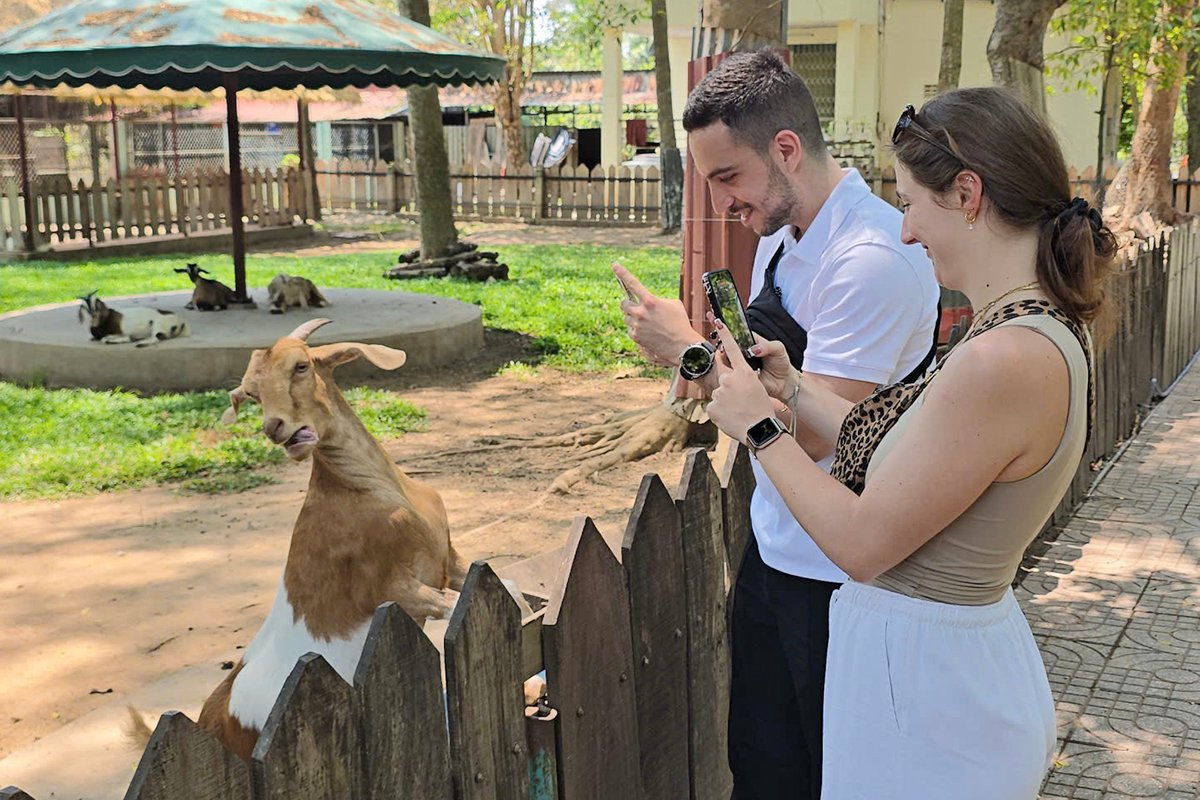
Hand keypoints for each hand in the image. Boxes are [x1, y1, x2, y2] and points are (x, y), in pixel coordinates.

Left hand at [613, 261, 697, 365]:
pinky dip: (636, 330)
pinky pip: (630, 329)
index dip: (622, 273)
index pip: (633, 283)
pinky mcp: (635, 336)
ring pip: (626, 317)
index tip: (614, 265)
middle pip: (623, 304)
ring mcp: (636, 325)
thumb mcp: (673, 304)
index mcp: (650, 301)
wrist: (682, 345)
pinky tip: (648, 333)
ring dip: (633, 318)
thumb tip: (647, 303)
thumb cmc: (680, 323)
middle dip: (629, 305)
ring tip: (648, 324)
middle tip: (637, 308)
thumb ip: (657, 300)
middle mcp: (641, 312)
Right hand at [703, 311, 795, 400]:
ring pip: (726, 357)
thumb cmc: (781, 362)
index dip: (727, 327)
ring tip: (728, 356)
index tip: (717, 321)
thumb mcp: (778, 349)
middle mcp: (744, 351)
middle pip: (728, 344)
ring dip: (725, 356)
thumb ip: (768, 346)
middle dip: (722, 342)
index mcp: (752, 341)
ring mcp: (740, 363)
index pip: (737, 332)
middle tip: (723, 344)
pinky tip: (734, 370)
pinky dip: (730, 370)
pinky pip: (731, 372)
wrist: (783, 382)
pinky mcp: (739, 375)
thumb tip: (754, 349)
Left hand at [708, 320, 777, 443]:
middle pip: (724, 379)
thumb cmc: (763, 411)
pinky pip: (714, 407)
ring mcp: (719, 392)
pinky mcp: (712, 406)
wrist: (760, 430)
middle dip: (729, 388)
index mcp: (744, 373)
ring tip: (738, 412)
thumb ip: (743, 381)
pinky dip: (721, 413)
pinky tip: (731, 418)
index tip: (717, 321)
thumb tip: (732, 382)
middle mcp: (729, 379)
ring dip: (726, 403)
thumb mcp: (758, 389)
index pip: (732, 349)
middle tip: (740, 401)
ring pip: (719, 395)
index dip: (725, 334)